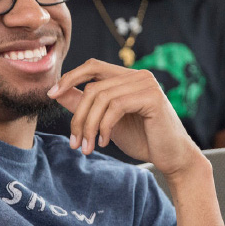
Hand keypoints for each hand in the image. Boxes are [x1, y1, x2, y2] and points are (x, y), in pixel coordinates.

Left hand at [48, 59, 201, 177]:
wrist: (172, 158)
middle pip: (93, 86)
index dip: (70, 77)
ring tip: (87, 147)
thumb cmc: (142, 139)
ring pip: (101, 97)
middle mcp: (138, 75)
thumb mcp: (106, 122)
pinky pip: (115, 107)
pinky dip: (104, 126)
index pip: (93, 67)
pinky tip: (105, 142)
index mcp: (128, 77)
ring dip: (88, 126)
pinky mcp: (152, 97)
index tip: (52, 94)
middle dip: (78, 115)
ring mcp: (147, 84)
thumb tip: (57, 93)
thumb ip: (85, 105)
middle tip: (74, 142)